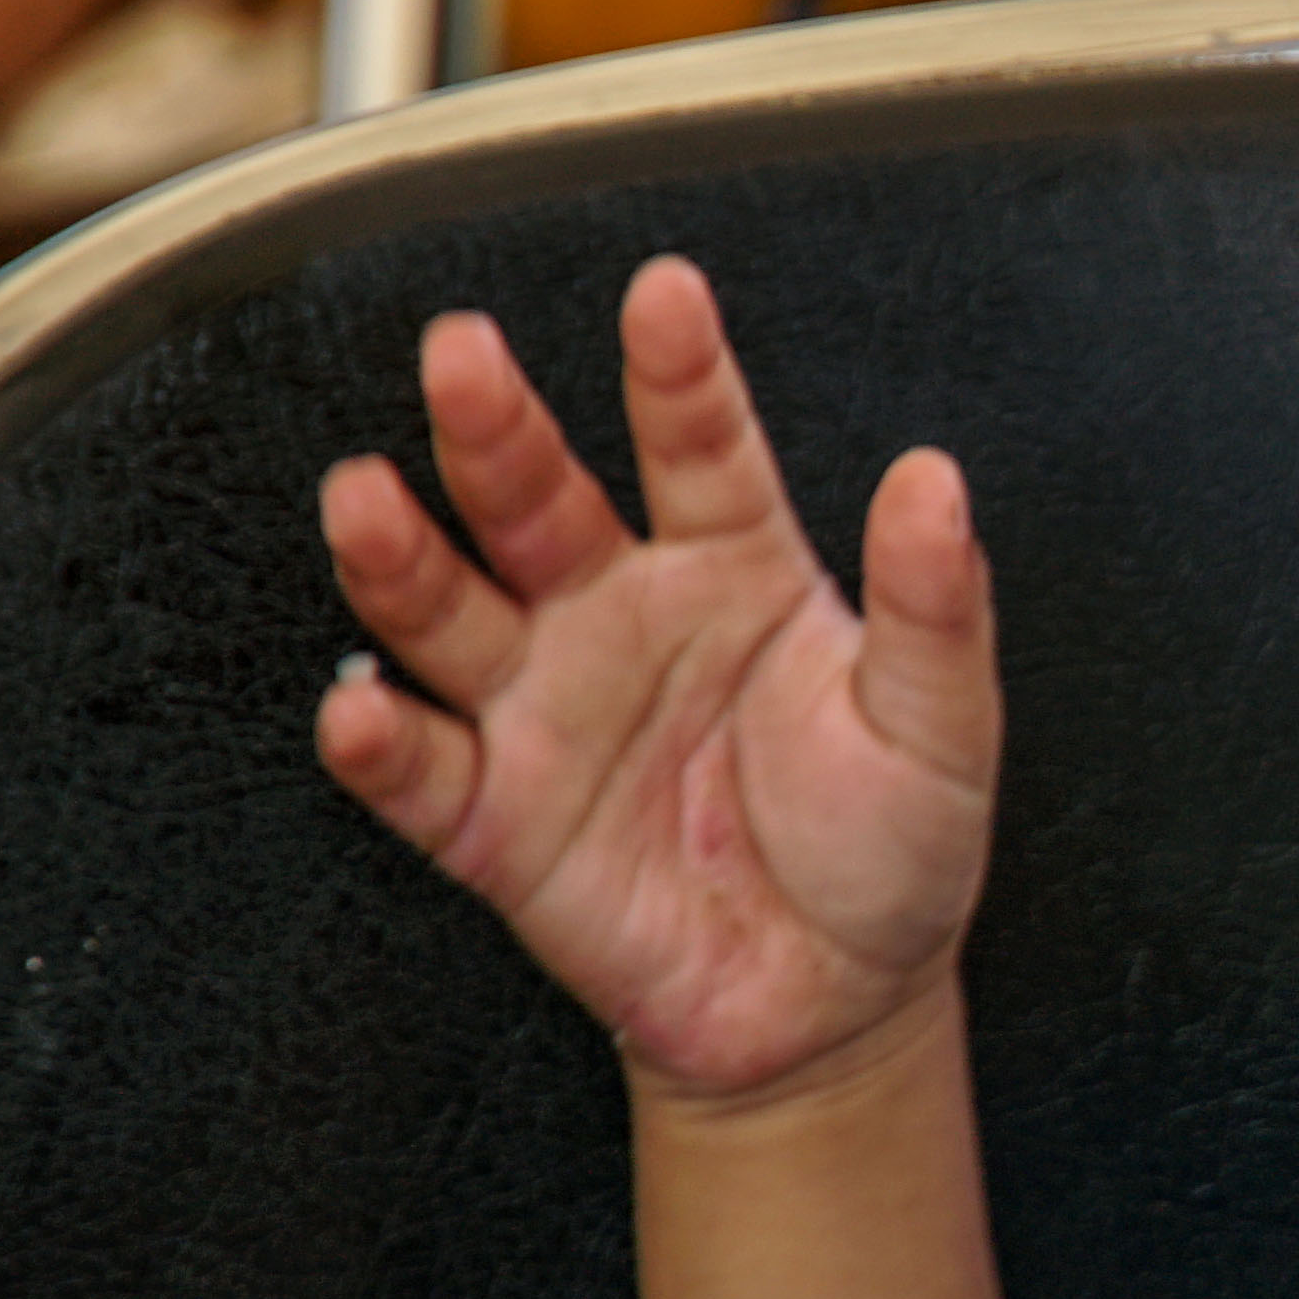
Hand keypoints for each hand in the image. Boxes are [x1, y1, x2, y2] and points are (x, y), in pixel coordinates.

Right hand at [314, 262, 1002, 1100]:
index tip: (664, 294)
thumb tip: (937, 482)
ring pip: (452, 611)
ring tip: (365, 499)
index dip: (678, 372)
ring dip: (402, 555)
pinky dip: (381, 743)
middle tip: (461, 356)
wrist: (831, 1005)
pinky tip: (360, 706)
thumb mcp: (938, 726)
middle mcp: (618, 613)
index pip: (698, 445)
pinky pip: (422, 773)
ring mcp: (546, 709)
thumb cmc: (885, 846)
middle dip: (494, 428)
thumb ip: (932, 608)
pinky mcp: (496, 820)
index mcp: (732, 564)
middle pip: (539, 501)